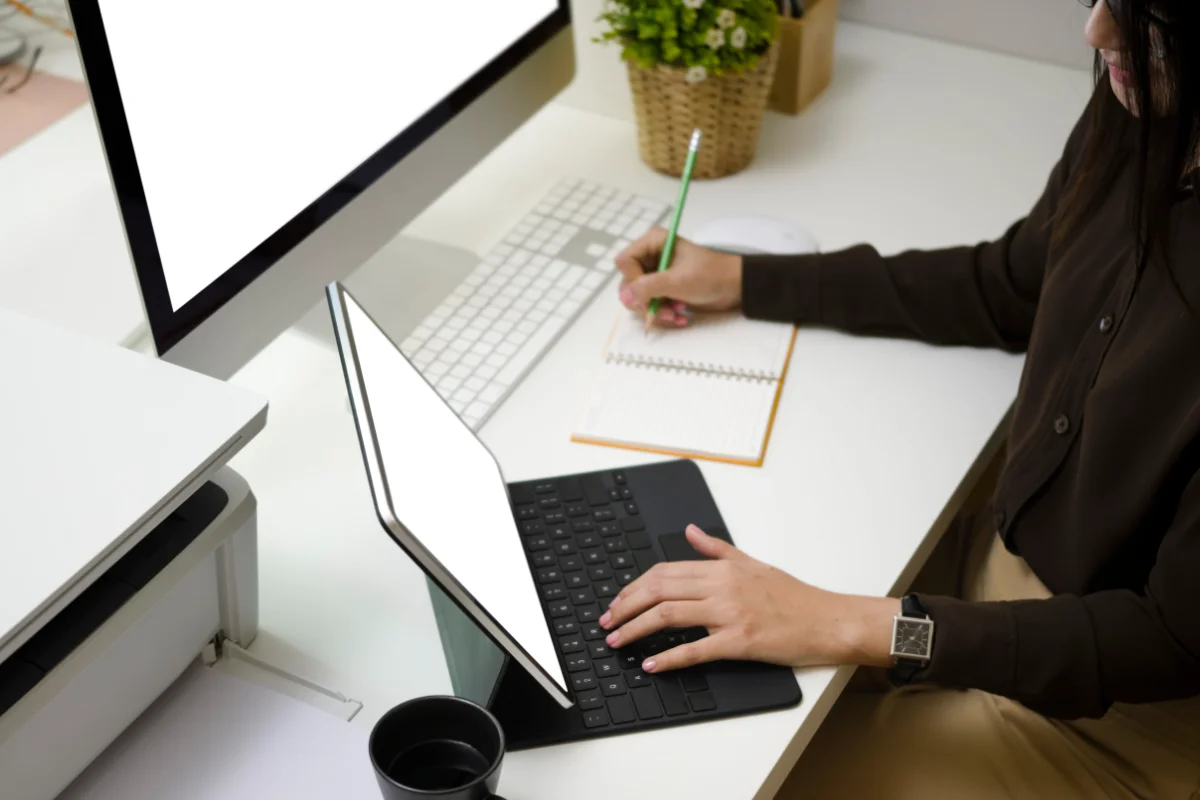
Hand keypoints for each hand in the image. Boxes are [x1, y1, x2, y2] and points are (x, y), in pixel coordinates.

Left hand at [598, 525, 899, 672]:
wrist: (828, 619)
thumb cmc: (794, 595)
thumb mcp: (752, 562)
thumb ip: (716, 548)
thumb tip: (689, 530)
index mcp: (722, 568)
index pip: (664, 571)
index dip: (634, 586)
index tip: (617, 601)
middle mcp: (722, 586)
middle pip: (659, 590)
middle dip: (625, 606)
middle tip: (606, 623)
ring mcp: (730, 613)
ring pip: (669, 615)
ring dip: (636, 629)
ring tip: (617, 641)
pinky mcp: (740, 641)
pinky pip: (696, 650)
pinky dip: (669, 658)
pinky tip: (651, 664)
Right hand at [615, 228, 743, 326]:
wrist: (735, 288)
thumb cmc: (710, 275)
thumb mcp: (678, 280)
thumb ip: (648, 287)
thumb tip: (624, 296)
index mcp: (653, 243)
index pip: (625, 262)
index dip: (632, 280)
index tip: (647, 293)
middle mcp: (650, 257)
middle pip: (628, 283)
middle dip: (645, 301)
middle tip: (663, 311)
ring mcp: (655, 275)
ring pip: (638, 298)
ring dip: (655, 311)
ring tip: (676, 314)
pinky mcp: (662, 290)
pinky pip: (649, 305)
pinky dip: (662, 314)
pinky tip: (679, 316)